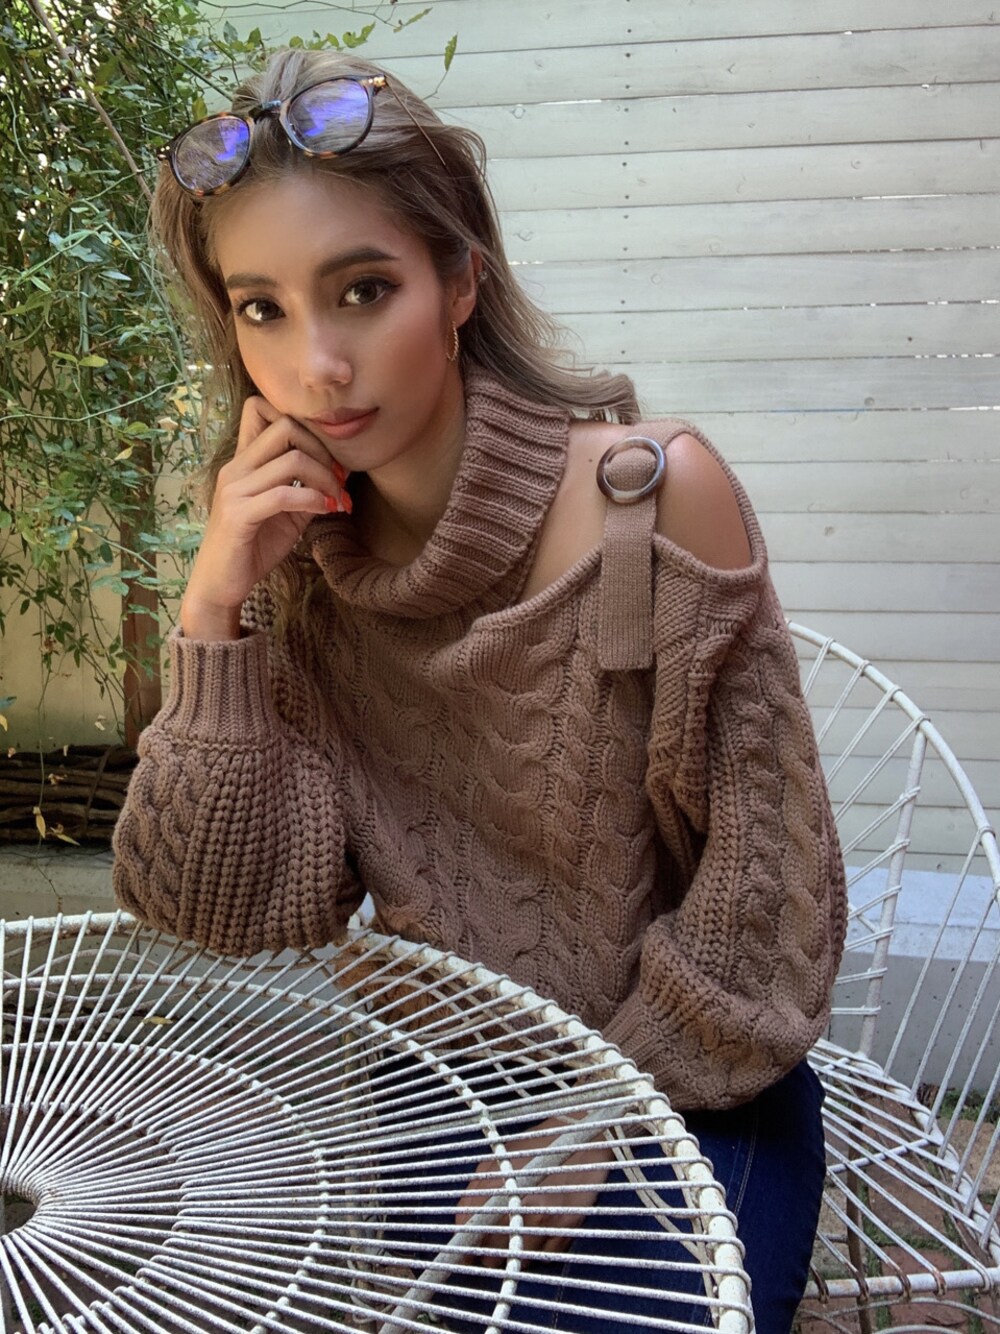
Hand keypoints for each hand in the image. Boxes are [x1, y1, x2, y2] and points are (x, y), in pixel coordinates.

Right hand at [181, 397, 351, 639]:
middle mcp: (236, 468)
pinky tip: (327, 511)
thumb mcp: (286, 513)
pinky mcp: (239, 515)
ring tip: (338, 501)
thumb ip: (305, 488)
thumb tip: (338, 474)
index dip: (301, 422)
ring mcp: (234, 489)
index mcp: (243, 461)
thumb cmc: (253, 547)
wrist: (221, 584)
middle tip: (340, 480)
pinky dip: (314, 500)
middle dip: (323, 450)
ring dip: (325, 480)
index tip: (326, 456)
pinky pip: (285, 495)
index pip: (259, 408)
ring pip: (291, 460)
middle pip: (285, 427)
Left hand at [455, 1113, 613, 1265]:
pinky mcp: (567, 1229)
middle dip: (491, 1251)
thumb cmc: (535, 1146)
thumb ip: (476, 1190)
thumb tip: (461, 1223)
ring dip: (516, 1253)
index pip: (469, 1230)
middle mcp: (520, 1207)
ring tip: (521, 1233)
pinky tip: (543, 1229)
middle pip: (493, 1254)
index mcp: (497, 1188)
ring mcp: (545, 1220)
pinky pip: (546, 1256)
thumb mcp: (498, 1159)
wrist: (580, 1135)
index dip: (466, 1243)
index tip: (467, 1249)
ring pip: (519, 1260)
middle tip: (496, 1240)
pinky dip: (541, 1250)